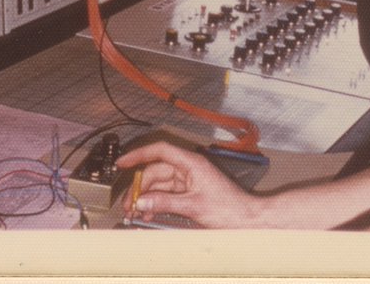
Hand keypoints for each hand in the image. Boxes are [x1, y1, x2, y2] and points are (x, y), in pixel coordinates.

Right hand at [116, 141, 263, 228]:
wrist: (246, 218)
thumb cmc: (229, 208)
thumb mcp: (192, 206)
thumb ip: (165, 202)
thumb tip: (143, 201)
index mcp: (192, 163)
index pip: (160, 151)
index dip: (139, 154)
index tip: (123, 162)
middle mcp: (190, 167)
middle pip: (157, 170)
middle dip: (140, 187)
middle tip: (129, 203)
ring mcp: (190, 179)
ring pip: (161, 183)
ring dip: (148, 197)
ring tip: (137, 212)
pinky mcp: (191, 191)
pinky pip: (168, 193)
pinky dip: (158, 202)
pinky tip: (151, 213)